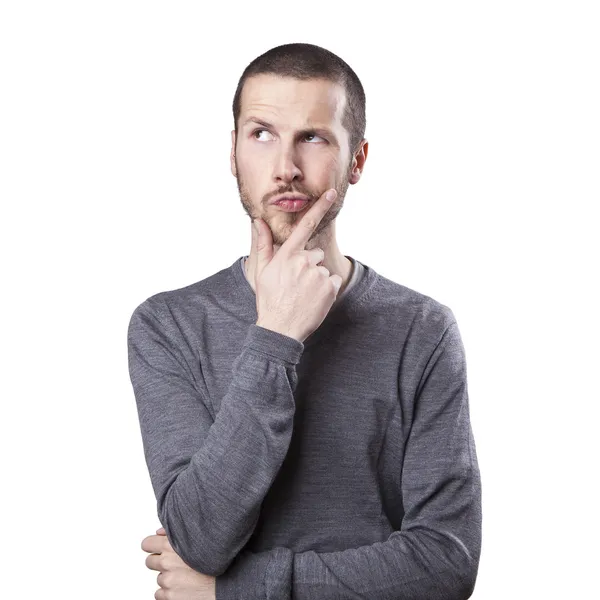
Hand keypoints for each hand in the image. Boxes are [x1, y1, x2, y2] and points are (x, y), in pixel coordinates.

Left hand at [141, 527, 215, 599]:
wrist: (227, 581)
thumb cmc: (214, 559)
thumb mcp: (197, 538)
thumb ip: (175, 532)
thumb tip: (159, 532)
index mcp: (172, 544)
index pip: (147, 544)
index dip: (152, 546)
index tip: (157, 548)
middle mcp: (167, 561)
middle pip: (150, 562)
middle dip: (160, 562)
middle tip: (174, 563)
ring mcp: (168, 580)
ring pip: (159, 578)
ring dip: (168, 577)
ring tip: (186, 574)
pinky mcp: (169, 596)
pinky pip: (160, 593)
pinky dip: (169, 592)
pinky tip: (183, 586)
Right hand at [252, 188, 342, 342]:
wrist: (280, 329)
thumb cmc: (269, 299)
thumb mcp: (261, 271)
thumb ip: (263, 244)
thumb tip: (258, 221)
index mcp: (287, 255)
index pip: (305, 225)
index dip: (319, 207)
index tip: (330, 193)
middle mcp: (304, 261)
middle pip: (314, 254)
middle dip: (308, 265)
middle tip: (295, 284)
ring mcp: (318, 274)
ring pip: (322, 269)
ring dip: (316, 279)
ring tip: (303, 295)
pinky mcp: (330, 288)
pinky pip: (332, 281)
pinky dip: (327, 290)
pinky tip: (314, 300)